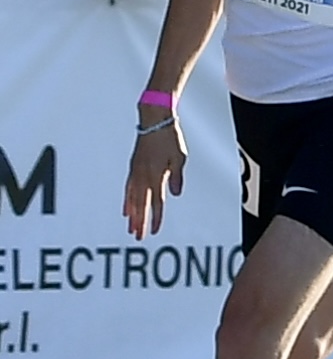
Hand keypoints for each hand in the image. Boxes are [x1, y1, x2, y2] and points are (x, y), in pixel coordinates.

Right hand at [125, 116, 184, 238]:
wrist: (154, 122)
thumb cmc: (169, 138)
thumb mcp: (180, 157)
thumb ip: (177, 177)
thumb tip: (175, 194)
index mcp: (156, 175)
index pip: (157, 202)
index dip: (156, 218)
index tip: (154, 231)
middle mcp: (143, 176)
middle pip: (141, 204)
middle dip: (140, 221)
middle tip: (138, 236)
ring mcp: (136, 172)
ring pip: (132, 198)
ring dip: (132, 214)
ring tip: (131, 227)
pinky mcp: (133, 167)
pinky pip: (128, 188)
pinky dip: (127, 200)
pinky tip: (126, 210)